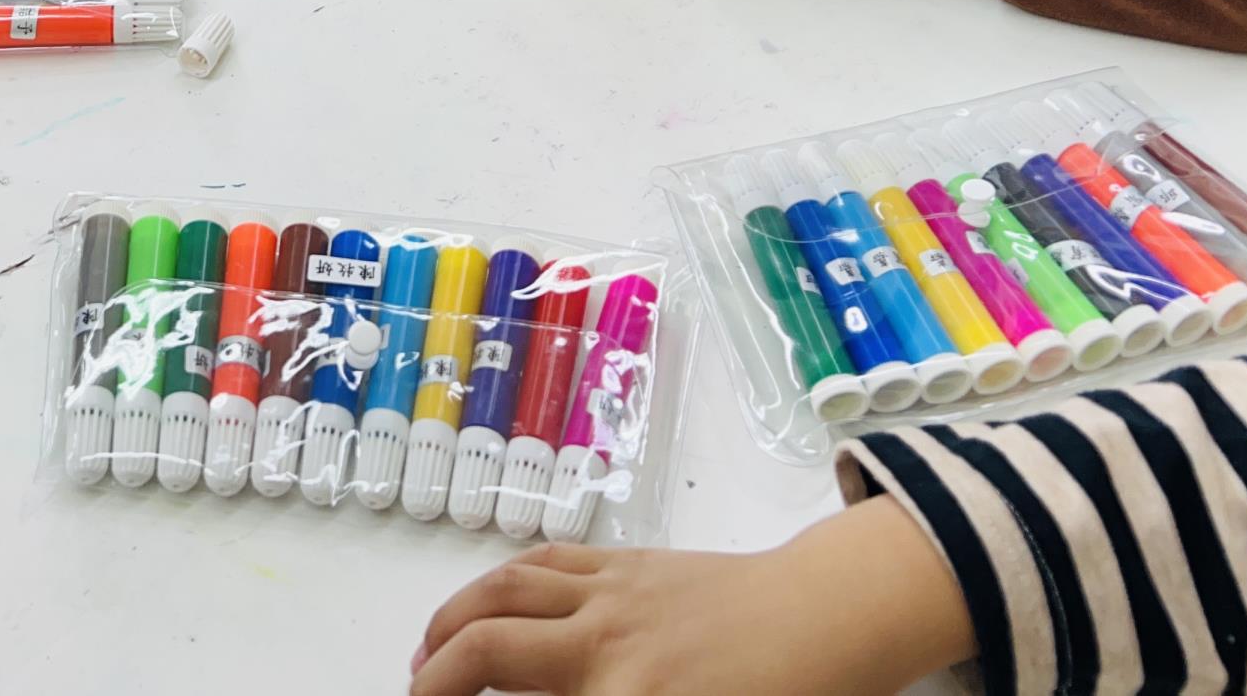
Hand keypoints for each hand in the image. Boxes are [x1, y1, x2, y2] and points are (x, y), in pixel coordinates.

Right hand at [408, 501, 973, 695]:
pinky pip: (543, 563)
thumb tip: (545, 694)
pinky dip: (499, 584)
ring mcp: (612, 595)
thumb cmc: (786, 692)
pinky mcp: (627, 564)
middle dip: (433, 676)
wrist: (831, 620)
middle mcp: (605, 646)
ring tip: (428, 655)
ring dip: (451, 622)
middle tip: (415, 694)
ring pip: (503, 593)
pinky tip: (486, 606)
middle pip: (486, 649)